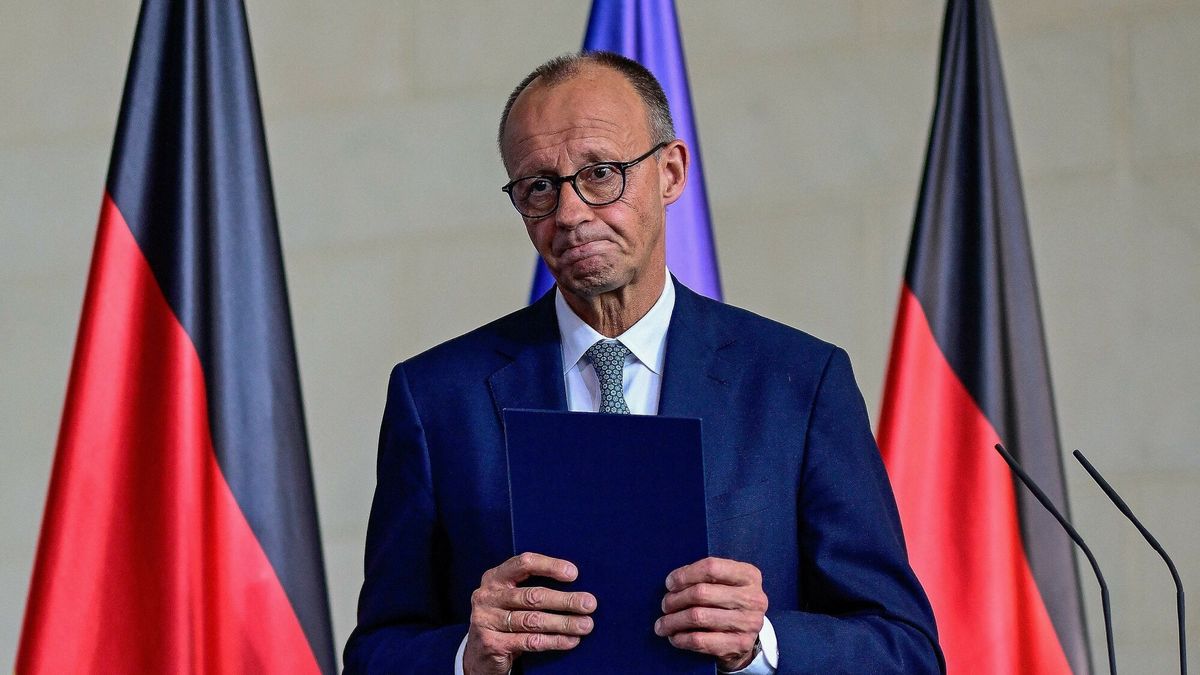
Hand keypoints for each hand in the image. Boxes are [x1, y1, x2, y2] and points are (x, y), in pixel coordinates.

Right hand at [463, 552, 595, 674]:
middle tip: (589, 604)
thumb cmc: (504, 618)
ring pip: (533, 621)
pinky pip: (530, 641)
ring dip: (564, 623)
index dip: (550, 566)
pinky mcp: (492, 644)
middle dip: (564, 600)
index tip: (574, 574)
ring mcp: (487, 620)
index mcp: (495, 577)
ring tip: (586, 625)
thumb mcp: (511, 597)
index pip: (524, 564)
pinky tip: (571, 640)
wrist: (479, 653)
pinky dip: (554, 641)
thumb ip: (531, 587)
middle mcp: (487, 596)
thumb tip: (575, 583)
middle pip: (532, 595)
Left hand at [655, 557, 767, 671]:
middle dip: (675, 599)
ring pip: (698, 617)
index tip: (670, 584)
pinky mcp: (740, 644)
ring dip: (673, 621)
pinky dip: (681, 639)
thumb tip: (673, 582)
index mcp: (749, 575)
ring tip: (662, 624)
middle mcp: (753, 598)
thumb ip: (704, 576)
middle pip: (701, 593)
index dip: (685, 575)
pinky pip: (701, 640)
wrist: (747, 634)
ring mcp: (748, 623)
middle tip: (665, 605)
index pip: (711, 568)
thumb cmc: (728, 601)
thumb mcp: (725, 581)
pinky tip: (674, 637)